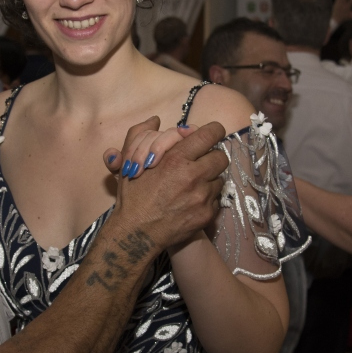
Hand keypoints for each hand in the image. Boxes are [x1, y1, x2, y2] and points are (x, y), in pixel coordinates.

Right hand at [110, 118, 227, 250]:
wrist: (138, 233)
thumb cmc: (133, 196)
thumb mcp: (130, 162)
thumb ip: (140, 135)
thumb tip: (154, 119)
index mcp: (176, 159)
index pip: (210, 134)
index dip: (213, 132)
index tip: (210, 135)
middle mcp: (193, 176)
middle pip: (221, 157)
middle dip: (212, 157)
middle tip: (201, 163)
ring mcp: (202, 197)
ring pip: (220, 179)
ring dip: (210, 179)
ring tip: (195, 184)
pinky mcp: (207, 214)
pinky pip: (216, 198)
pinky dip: (207, 197)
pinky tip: (193, 201)